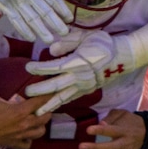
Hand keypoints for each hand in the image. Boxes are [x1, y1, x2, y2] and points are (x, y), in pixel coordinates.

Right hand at [0, 0, 73, 42]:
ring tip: (50, 40)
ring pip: (30, 18)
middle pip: (44, 11)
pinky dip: (23, 30)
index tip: (70, 19)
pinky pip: (15, 20)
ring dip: (41, 30)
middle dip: (55, 24)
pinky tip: (31, 37)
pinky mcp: (5, 4)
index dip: (63, 10)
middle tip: (64, 33)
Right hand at [0, 61, 50, 148]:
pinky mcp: (13, 144)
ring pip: (40, 132)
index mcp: (19, 111)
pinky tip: (25, 133)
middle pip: (45, 118)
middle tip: (43, 104)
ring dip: (40, 125)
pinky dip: (29, 139)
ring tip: (36, 118)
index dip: (48, 96)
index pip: (41, 102)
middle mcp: (23, 125)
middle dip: (46, 110)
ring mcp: (19, 136)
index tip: (53, 91)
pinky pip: (27, 144)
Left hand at [24, 30, 140, 114]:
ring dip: (48, 104)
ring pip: (62, 97)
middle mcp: (79, 77)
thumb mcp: (86, 37)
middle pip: (55, 85)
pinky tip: (50, 108)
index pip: (54, 67)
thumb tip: (51, 50)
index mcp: (77, 62)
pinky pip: (70, 99)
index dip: (40, 68)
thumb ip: (68, 42)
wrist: (122, 58)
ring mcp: (82, 87)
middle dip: (40, 90)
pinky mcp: (85, 91)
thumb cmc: (103, 44)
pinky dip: (59, 104)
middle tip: (26, 92)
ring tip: (36, 111)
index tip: (28, 67)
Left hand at [78, 109, 147, 148]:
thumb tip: (101, 123)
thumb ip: (111, 117)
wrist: (144, 134)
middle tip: (81, 146)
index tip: (88, 130)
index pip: (112, 131)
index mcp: (124, 130)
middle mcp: (124, 143)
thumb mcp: (122, 114)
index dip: (100, 131)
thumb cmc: (129, 122)